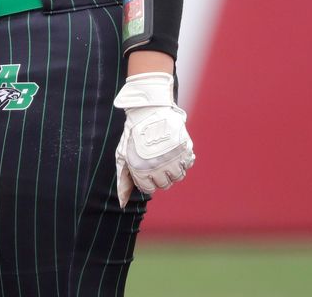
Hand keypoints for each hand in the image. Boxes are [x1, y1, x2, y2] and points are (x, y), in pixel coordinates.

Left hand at [113, 72, 194, 207]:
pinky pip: (188, 163)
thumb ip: (124, 178)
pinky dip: (184, 160)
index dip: (147, 179)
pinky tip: (175, 150)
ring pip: (178, 176)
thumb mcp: (124, 153)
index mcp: (142, 168)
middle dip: (160, 176)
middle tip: (156, 162)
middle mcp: (159, 166)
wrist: (149, 108)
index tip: (147, 170)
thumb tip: (122, 203)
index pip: (150, 188)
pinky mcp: (186, 148)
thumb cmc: (134, 131)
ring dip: (173, 169)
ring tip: (166, 157)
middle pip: (165, 184)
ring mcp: (174, 157)